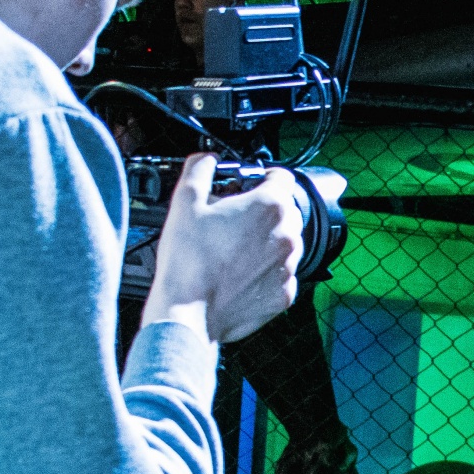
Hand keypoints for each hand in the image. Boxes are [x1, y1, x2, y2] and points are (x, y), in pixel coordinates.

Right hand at [143, 154, 303, 344]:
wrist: (189, 313)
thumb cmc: (189, 261)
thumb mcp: (185, 201)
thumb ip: (200, 169)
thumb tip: (205, 159)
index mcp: (270, 207)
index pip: (282, 177)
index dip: (262, 177)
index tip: (249, 185)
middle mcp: (287, 236)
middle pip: (285, 210)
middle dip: (263, 210)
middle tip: (234, 219)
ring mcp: (288, 267)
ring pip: (285, 243)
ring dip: (266, 241)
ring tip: (233, 249)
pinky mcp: (284, 294)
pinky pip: (281, 274)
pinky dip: (265, 271)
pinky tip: (239, 273)